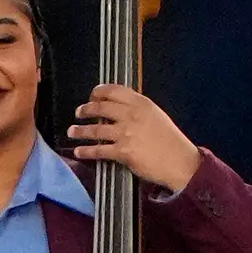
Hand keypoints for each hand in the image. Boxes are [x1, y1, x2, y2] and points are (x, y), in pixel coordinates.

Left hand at [66, 82, 204, 195]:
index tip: (92, 96)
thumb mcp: (156, 116)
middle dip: (85, 109)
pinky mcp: (123, 152)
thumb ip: (138, 110)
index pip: (113, 91)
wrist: (179, 162)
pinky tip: (78, 152)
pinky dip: (85, 151)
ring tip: (72, 131)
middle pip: (100, 108)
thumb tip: (120, 109)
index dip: (98, 92)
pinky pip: (99, 150)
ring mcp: (126, 133)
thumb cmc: (170, 141)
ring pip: (95, 130)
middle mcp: (131, 115)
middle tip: (79, 113)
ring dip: (80, 131)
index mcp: (141, 103)